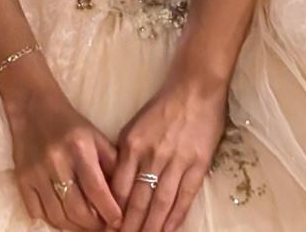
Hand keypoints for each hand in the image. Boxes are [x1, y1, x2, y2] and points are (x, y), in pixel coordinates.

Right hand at [1, 71, 121, 228]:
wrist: (32, 105)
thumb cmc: (70, 124)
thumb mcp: (97, 138)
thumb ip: (113, 166)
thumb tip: (125, 200)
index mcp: (80, 148)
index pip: (97, 191)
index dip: (110, 213)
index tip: (119, 222)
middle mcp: (56, 161)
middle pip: (77, 210)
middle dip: (94, 226)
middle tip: (103, 227)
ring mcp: (36, 171)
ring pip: (57, 216)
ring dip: (74, 227)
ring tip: (85, 225)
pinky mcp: (21, 178)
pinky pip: (36, 212)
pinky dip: (52, 221)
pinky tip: (63, 216)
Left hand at [111, 71, 227, 231]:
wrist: (195, 88)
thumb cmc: (162, 107)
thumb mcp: (135, 126)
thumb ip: (125, 154)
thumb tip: (114, 184)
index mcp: (131, 144)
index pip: (118, 186)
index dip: (113, 210)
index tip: (107, 227)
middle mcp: (151, 154)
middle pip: (137, 200)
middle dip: (129, 225)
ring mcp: (175, 161)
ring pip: (160, 203)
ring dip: (151, 226)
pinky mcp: (197, 164)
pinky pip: (184, 196)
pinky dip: (176, 216)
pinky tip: (169, 230)